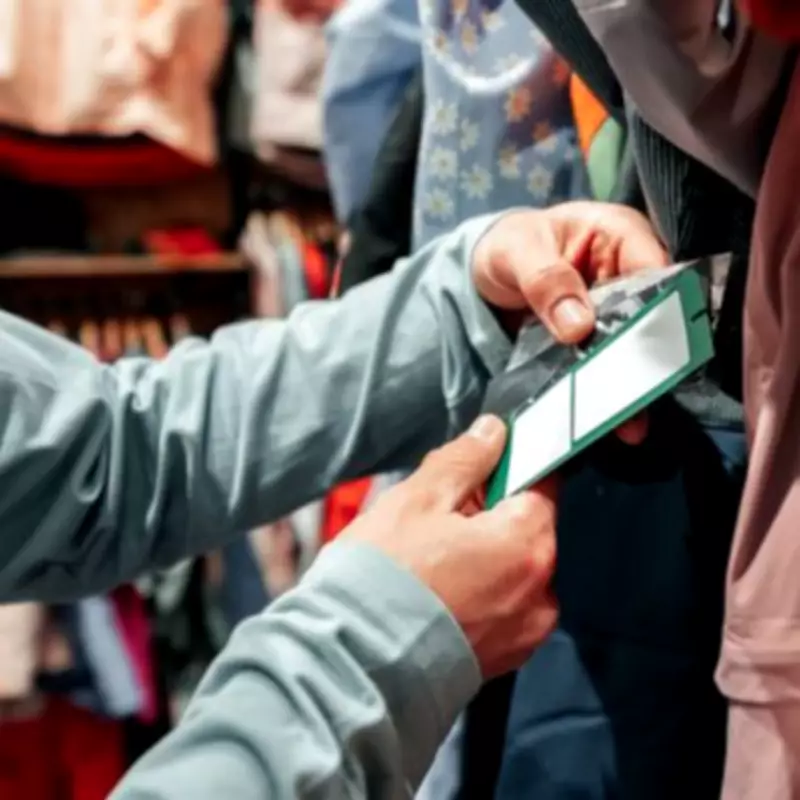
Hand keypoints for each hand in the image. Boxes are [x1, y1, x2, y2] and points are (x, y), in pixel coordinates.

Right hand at [344, 415, 556, 678]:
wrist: (353, 664)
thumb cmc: (383, 577)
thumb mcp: (418, 499)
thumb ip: (464, 460)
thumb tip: (494, 433)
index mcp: (526, 544)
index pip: (542, 485)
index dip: (510, 469)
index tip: (481, 468)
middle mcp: (540, 591)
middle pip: (528, 529)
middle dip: (492, 514)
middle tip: (439, 516)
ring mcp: (526, 630)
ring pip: (515, 568)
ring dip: (487, 554)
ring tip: (434, 559)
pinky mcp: (506, 658)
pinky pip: (504, 606)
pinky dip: (483, 592)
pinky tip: (440, 591)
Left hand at [473, 201, 668, 443]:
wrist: (483, 271)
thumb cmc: (506, 245)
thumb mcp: (517, 250)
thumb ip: (545, 279)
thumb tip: (578, 325)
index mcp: (618, 235)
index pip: (655, 269)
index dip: (659, 307)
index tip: (650, 347)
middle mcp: (626, 274)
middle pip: (651, 317)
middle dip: (647, 358)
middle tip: (641, 395)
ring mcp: (613, 313)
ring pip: (633, 350)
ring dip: (631, 386)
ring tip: (630, 424)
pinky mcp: (595, 343)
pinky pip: (606, 368)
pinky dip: (605, 394)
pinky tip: (610, 422)